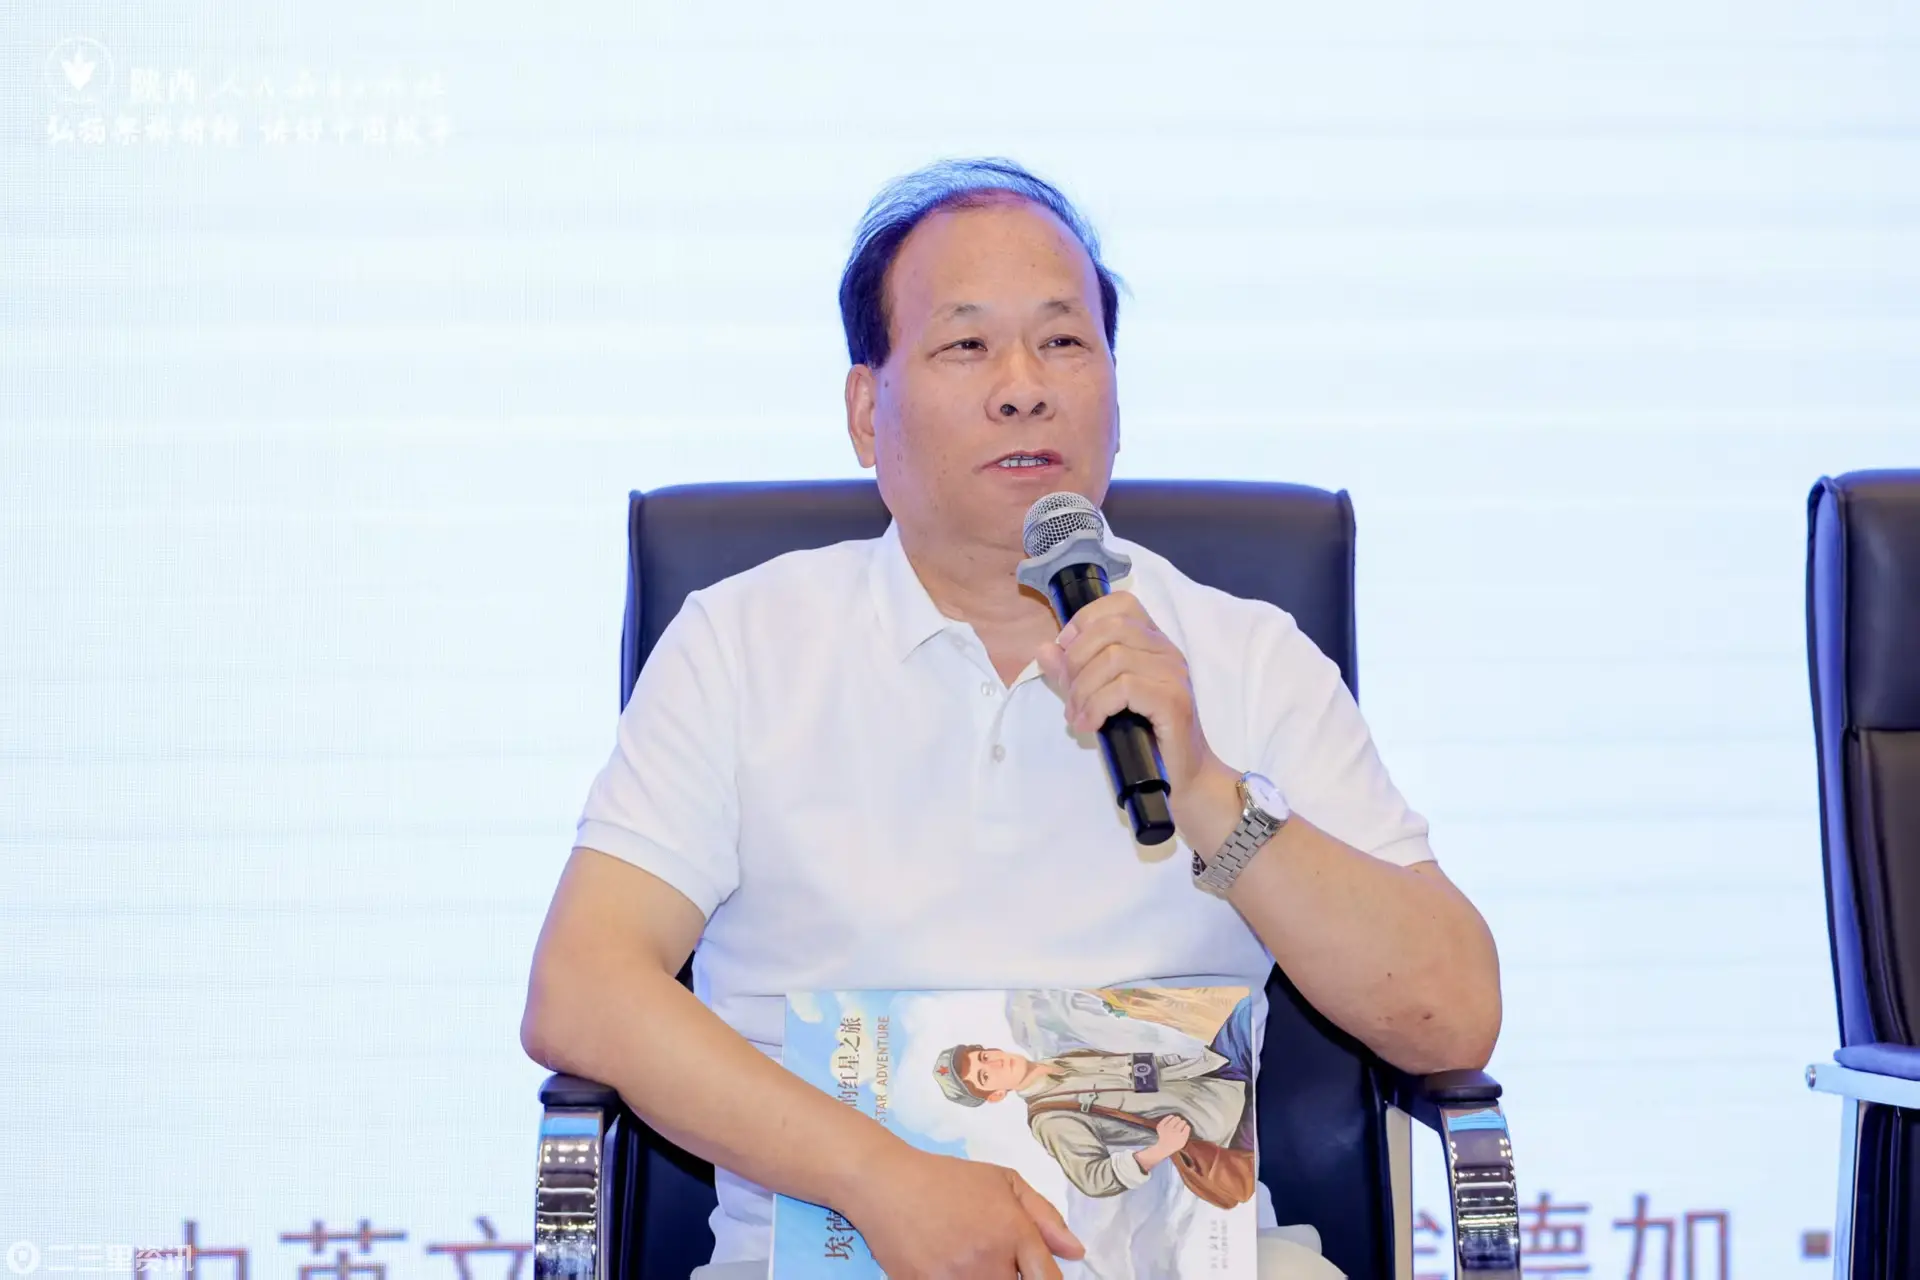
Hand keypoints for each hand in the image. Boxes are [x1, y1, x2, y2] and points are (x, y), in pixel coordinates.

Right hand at [841, 1148, 1083, 1279]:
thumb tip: (1076, 1252)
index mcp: (1013, 1232)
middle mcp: (988, 1261)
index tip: (1034, 1279)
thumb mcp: (1003, 1182)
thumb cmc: (949, 1180)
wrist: (887, 1184)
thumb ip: (1045, 1217)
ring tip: (969, 1263)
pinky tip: (948, 1269)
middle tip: (996, 1267)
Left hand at [1034, 592, 1220, 791]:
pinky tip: (1091, 724)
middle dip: (1076, 660)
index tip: (1067, 653)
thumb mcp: (1100, 697)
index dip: (1085, 620)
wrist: (1182, 777)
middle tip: (1069, 694)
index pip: (1121, 603)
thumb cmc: (1143, 736)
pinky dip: (1097, 706)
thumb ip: (1074, 672)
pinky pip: (1123, 687)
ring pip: (1112, 658)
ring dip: (1083, 690)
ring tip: (1077, 716)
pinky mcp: (1173, 700)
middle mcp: (1166, 650)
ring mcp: (1173, 673)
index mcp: (1152, 642)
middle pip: (1110, 627)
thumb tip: (1045, 650)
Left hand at [1134, 1114, 1192, 1173]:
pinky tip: (1171, 1118)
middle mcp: (1175, 1132)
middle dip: (1182, 1123)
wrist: (1163, 1148)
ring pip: (1176, 1118)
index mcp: (1181, 1137)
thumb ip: (1186, 1133)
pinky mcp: (1161, 1126)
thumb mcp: (1183, 1142)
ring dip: (1177, 1119)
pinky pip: (1167, 1117)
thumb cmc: (1174, 1144)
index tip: (1184, 1128)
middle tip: (1180, 1125)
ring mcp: (1167, 1129)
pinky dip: (1169, 1117)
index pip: (1187, 1127)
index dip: (1186, 1127)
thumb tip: (1187, 1125)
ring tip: (1176, 1122)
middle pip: (1182, 1122)